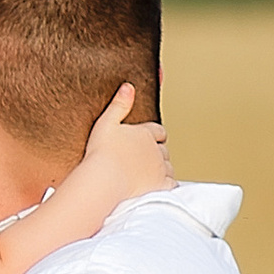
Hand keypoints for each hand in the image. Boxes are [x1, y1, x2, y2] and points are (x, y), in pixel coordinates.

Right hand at [77, 83, 172, 207]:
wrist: (105, 179)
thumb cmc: (102, 153)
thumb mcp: (106, 122)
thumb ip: (119, 104)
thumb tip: (128, 87)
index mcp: (145, 134)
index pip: (158, 131)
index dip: (154, 135)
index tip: (149, 139)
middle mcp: (156, 150)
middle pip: (163, 150)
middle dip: (157, 152)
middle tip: (146, 157)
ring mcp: (160, 169)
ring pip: (168, 167)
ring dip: (162, 168)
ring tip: (151, 172)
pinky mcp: (161, 185)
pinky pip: (171, 183)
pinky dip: (167, 184)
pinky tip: (160, 186)